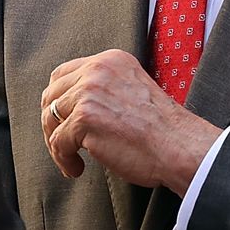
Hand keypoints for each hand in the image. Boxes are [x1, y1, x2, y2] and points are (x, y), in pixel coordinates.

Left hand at [41, 49, 219, 192]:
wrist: (178, 146)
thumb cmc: (161, 129)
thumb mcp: (132, 90)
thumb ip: (104, 88)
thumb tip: (69, 106)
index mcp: (110, 60)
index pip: (64, 73)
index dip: (58, 99)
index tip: (62, 120)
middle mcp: (97, 70)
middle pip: (51, 95)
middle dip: (52, 122)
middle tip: (63, 143)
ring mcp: (89, 92)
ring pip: (50, 119)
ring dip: (57, 144)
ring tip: (71, 160)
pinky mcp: (84, 118)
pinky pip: (57, 142)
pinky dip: (63, 160)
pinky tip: (77, 169)